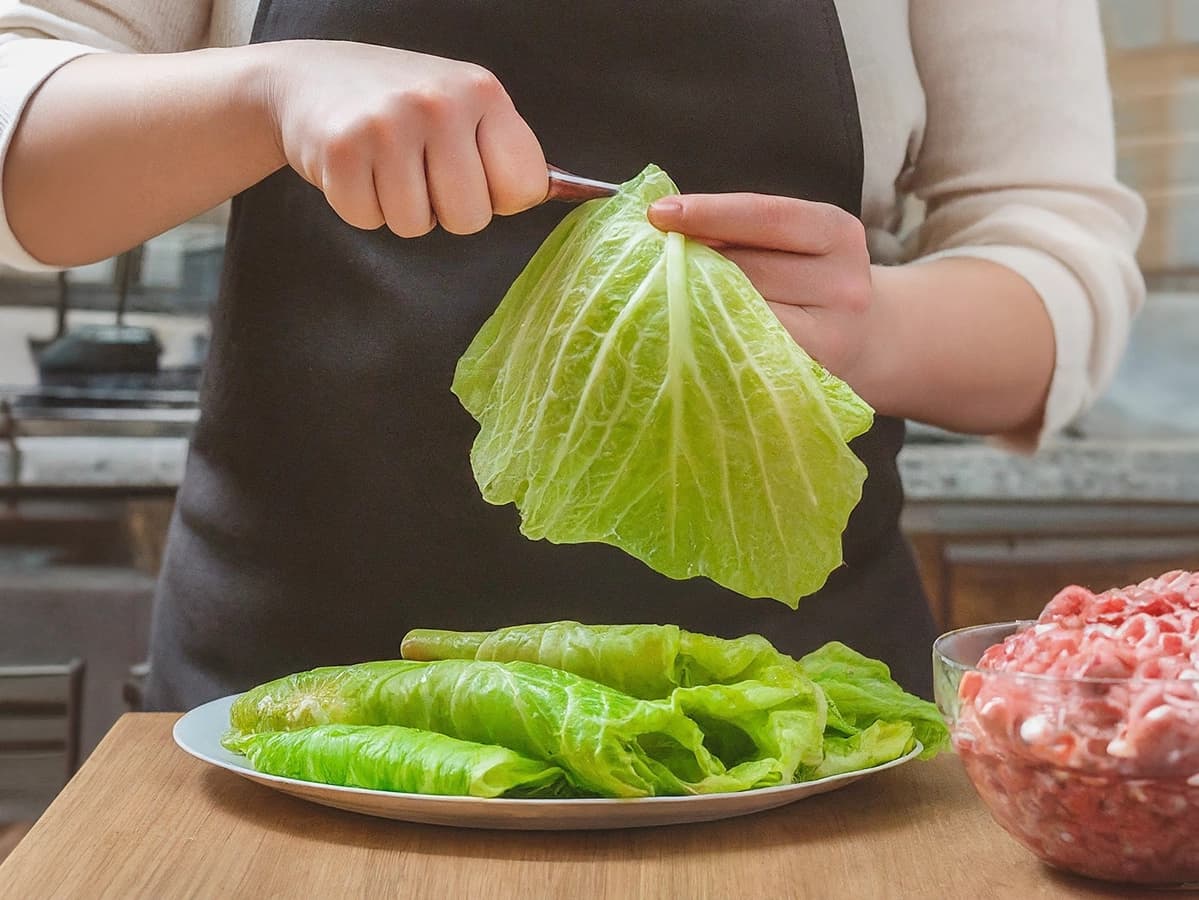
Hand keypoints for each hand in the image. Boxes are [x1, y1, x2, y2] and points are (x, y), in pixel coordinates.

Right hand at [260, 41, 546, 235]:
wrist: (309, 78)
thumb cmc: (401, 107)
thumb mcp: (461, 109)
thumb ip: (505, 152)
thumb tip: (579, 196)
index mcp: (483, 92)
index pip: (524, 188)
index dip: (499, 198)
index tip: (478, 178)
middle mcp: (439, 103)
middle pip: (470, 219)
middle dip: (446, 212)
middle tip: (422, 173)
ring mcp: (388, 125)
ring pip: (417, 226)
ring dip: (400, 210)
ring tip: (385, 166)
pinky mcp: (341, 150)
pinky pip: (369, 220)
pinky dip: (360, 206)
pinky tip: (356, 168)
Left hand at [647, 194, 879, 386]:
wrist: (864, 338)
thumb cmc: (807, 281)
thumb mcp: (794, 241)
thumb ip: (742, 231)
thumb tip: (666, 224)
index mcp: (838, 232)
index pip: (766, 215)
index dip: (710, 213)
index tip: (658, 213)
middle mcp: (844, 282)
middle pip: (748, 267)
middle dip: (694, 261)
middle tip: (650, 260)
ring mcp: (834, 332)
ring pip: (743, 309)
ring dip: (698, 301)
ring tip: (666, 296)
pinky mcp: (815, 372)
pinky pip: (749, 348)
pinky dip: (715, 337)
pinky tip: (691, 331)